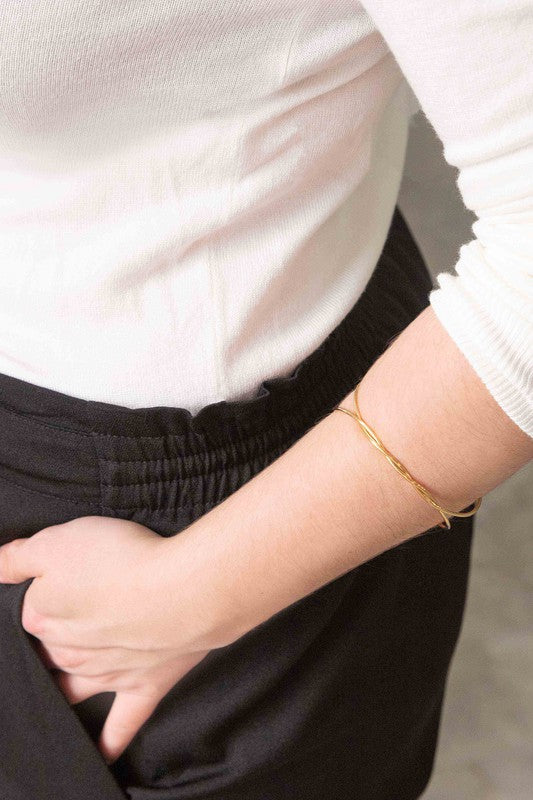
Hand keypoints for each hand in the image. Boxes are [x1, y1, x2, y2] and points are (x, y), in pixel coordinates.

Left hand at [0, 517, 213, 763]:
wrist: (183, 590)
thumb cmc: (121, 560)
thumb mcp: (58, 541)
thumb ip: (18, 557)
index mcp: (42, 618)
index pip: (26, 611)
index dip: (40, 594)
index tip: (56, 582)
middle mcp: (67, 654)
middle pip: (48, 650)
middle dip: (52, 639)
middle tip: (74, 615)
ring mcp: (104, 676)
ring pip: (70, 688)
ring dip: (63, 688)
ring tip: (60, 686)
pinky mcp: (143, 687)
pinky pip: (120, 726)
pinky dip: (108, 743)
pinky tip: (101, 755)